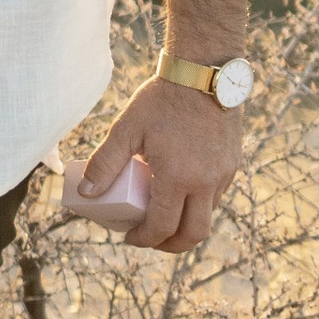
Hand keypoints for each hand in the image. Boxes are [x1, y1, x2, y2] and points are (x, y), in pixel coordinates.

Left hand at [80, 72, 243, 252]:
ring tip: (162, 215)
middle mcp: (207, 182)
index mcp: (179, 178)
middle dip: (170, 245)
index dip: (144, 239)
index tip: (129, 237)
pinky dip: (198, 204)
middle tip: (150, 239)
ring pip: (208, 216)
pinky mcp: (232, 164)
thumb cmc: (162, 99)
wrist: (204, 73)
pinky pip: (217, 196)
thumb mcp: (126, 129)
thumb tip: (86, 192)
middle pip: (193, 234)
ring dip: (186, 224)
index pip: (163, 227)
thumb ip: (105, 162)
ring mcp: (223, 174)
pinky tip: (180, 190)